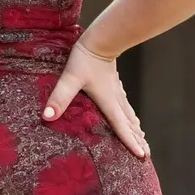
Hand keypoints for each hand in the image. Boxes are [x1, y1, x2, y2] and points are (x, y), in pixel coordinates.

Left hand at [42, 37, 149, 158]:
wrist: (101, 37)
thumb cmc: (85, 59)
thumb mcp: (70, 79)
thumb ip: (60, 98)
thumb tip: (47, 117)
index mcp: (108, 103)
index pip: (121, 127)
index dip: (131, 142)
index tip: (142, 156)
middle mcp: (116, 99)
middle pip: (129, 124)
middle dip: (138, 139)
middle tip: (147, 155)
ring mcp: (117, 90)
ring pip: (129, 113)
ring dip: (135, 127)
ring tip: (142, 137)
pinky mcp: (114, 83)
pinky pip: (125, 103)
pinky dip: (130, 114)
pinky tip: (131, 114)